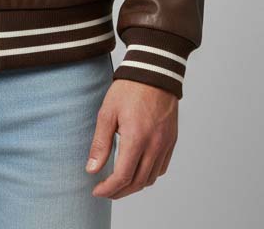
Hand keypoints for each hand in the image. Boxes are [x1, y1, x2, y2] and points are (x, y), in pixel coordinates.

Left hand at [85, 80, 177, 198]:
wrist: (154, 72)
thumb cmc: (129, 89)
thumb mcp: (107, 112)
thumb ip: (100, 143)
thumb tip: (92, 169)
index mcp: (136, 138)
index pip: (123, 176)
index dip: (109, 189)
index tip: (97, 191)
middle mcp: (154, 145)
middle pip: (138, 182)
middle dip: (119, 192)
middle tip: (105, 191)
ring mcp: (165, 144)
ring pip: (151, 178)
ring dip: (134, 185)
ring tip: (119, 183)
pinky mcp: (171, 140)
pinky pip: (161, 168)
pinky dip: (148, 175)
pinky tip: (137, 170)